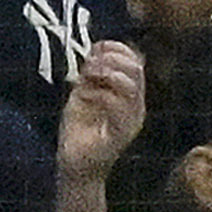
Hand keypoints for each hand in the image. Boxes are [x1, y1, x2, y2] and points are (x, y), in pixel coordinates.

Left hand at [55, 36, 146, 180]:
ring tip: (86, 80)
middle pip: (136, 67)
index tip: (92, 53)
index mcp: (131, 96)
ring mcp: (132, 121)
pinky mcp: (122, 134)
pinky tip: (84, 97)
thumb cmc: (80, 128)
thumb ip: (94, 73)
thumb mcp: (86, 92)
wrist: (75, 163)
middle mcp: (137, 107)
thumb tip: (99, 49)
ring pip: (129, 84)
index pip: (135, 60)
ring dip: (103, 74)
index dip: (115, 48)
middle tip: (88, 67)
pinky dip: (98, 95)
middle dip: (109, 59)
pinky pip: (118, 105)